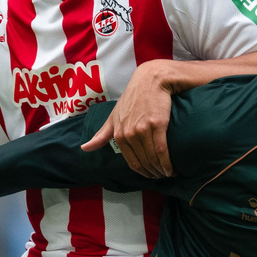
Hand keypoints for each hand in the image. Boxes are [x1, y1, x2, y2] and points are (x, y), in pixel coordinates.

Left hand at [81, 60, 173, 177]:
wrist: (151, 80)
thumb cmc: (133, 97)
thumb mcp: (114, 115)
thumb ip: (101, 134)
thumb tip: (84, 149)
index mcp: (118, 133)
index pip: (132, 162)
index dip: (143, 172)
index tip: (151, 175)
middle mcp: (129, 133)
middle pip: (143, 162)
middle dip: (153, 173)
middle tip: (162, 176)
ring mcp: (143, 129)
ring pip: (153, 158)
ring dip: (161, 170)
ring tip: (168, 173)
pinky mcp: (158, 124)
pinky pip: (162, 150)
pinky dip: (167, 162)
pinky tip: (172, 168)